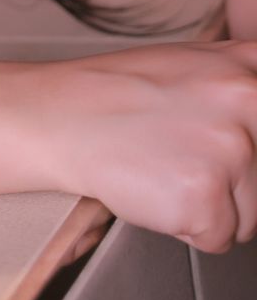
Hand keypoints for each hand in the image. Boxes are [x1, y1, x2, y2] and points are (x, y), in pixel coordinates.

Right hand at [22, 41, 256, 254]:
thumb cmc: (122, 92)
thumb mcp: (197, 60)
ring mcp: (230, 151)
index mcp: (250, 70)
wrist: (62, 116)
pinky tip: (156, 188)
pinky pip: (217, 238)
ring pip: (251, 216)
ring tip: (167, 168)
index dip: (252, 152)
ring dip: (213, 206)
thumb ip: (246, 78)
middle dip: (236, 184)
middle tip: (187, 157)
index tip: (234, 154)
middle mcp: (249, 102)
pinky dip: (186, 225)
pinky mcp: (204, 198)